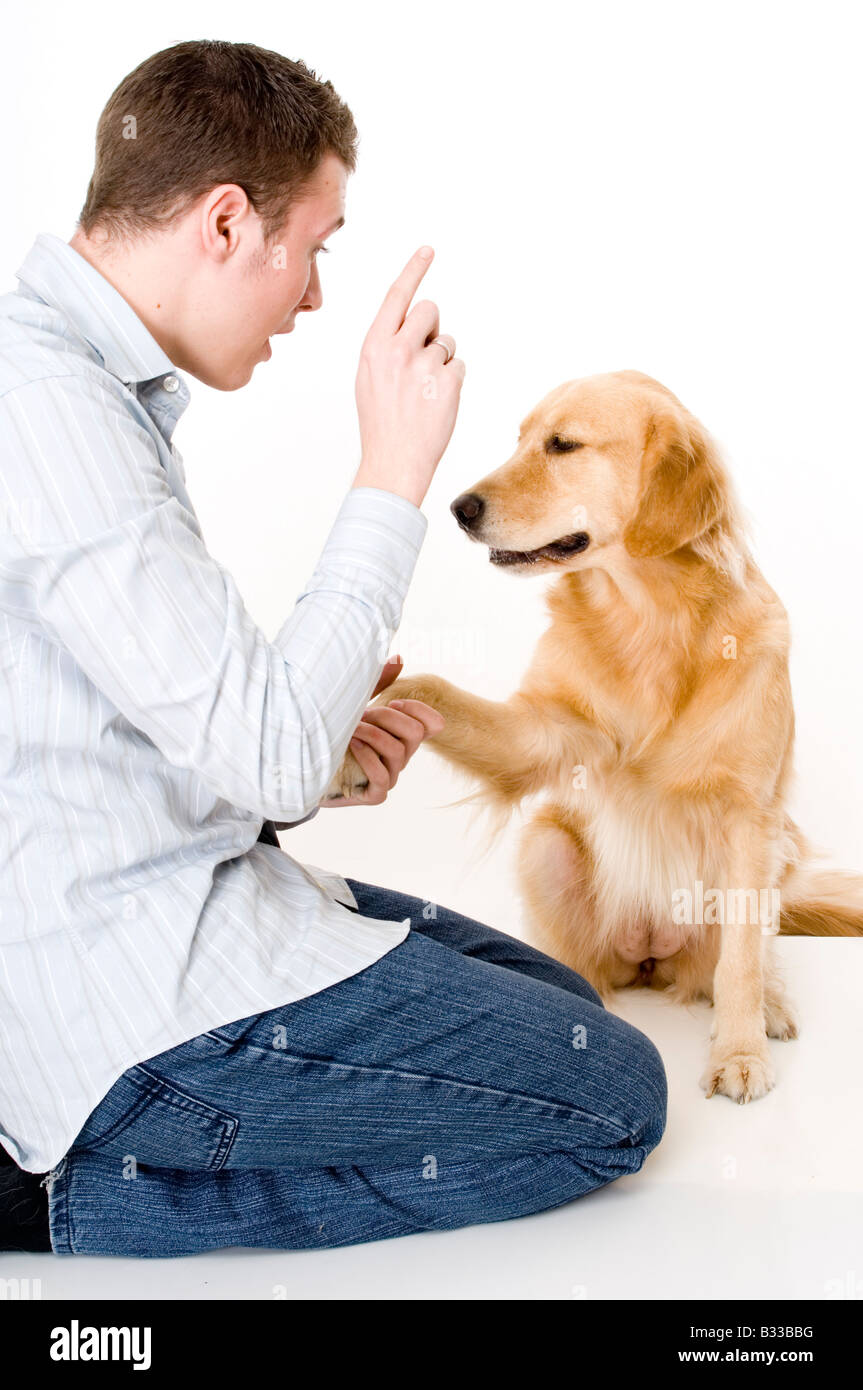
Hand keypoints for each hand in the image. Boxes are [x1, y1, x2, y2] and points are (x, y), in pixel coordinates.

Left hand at [320, 655, 444, 806]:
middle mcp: (401, 756)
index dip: (420, 710)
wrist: (306, 767)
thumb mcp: (355, 705)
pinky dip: (366, 756)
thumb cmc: (333, 733)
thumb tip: (398, 657)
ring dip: (371, 734)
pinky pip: (382, 775)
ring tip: (350, 729)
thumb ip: (378, 683)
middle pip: (416, 733)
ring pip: (398, 751)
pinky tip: (350, 746)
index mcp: (402, 736)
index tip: (393, 701)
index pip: (434, 724)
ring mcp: (391, 776)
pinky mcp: (375, 794)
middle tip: (363, 714)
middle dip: (387, 717)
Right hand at [352, 247, 465, 508]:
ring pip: (447, 342)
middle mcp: (398, 349)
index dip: (413, 270)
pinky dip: (452, 383)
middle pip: (430, 310)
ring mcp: (424, 365)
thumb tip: (415, 325)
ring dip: (442, 361)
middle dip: (432, 327)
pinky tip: (436, 404)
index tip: (428, 250)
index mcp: (374, 346)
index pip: (397, 296)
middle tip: (423, 358)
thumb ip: (387, 346)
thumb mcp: (369, 377)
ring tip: (424, 392)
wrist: (394, 460)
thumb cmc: (381, 420)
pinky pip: (459, 367)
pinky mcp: (448, 382)